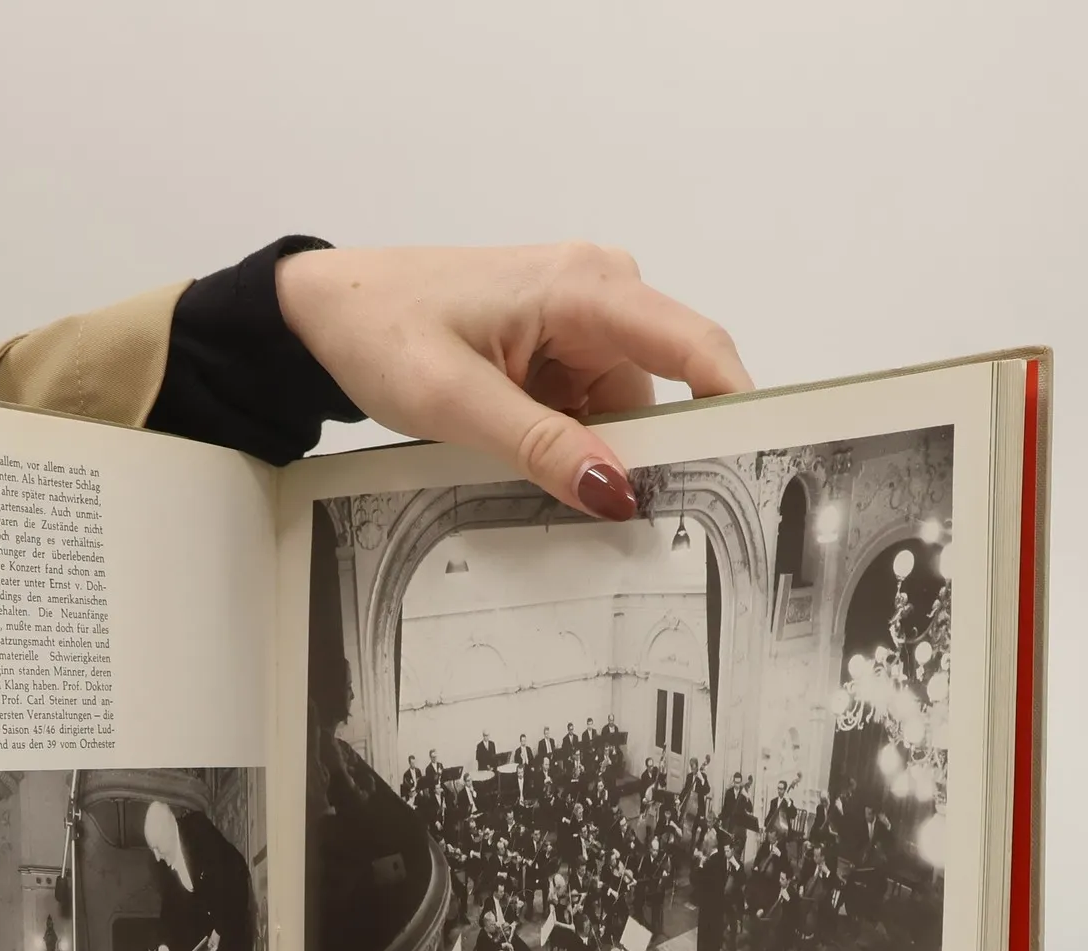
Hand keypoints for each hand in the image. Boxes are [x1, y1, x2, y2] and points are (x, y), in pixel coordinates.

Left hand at [276, 242, 750, 520]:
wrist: (328, 308)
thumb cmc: (381, 330)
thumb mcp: (455, 401)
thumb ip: (540, 447)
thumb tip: (615, 491)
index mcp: (585, 288)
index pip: (695, 347)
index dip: (736, 407)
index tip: (758, 465)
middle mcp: (599, 291)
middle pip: (663, 390)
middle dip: (647, 455)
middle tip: (627, 525)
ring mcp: (581, 320)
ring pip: (624, 410)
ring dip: (597, 455)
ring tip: (551, 494)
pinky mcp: (560, 346)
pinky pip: (592, 408)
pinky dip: (573, 444)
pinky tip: (539, 468)